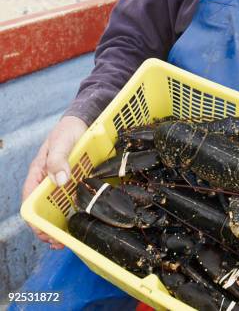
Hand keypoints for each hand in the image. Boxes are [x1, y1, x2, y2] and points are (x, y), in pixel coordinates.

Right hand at [22, 115, 87, 247]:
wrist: (84, 121)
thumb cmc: (68, 130)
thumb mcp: (62, 143)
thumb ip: (58, 160)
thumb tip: (59, 181)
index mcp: (37, 173)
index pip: (29, 200)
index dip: (34, 219)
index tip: (43, 232)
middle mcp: (46, 181)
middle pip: (41, 209)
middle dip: (46, 228)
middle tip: (58, 243)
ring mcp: (59, 182)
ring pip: (54, 208)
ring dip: (58, 224)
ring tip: (66, 240)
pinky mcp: (72, 181)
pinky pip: (68, 200)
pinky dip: (70, 213)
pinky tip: (77, 221)